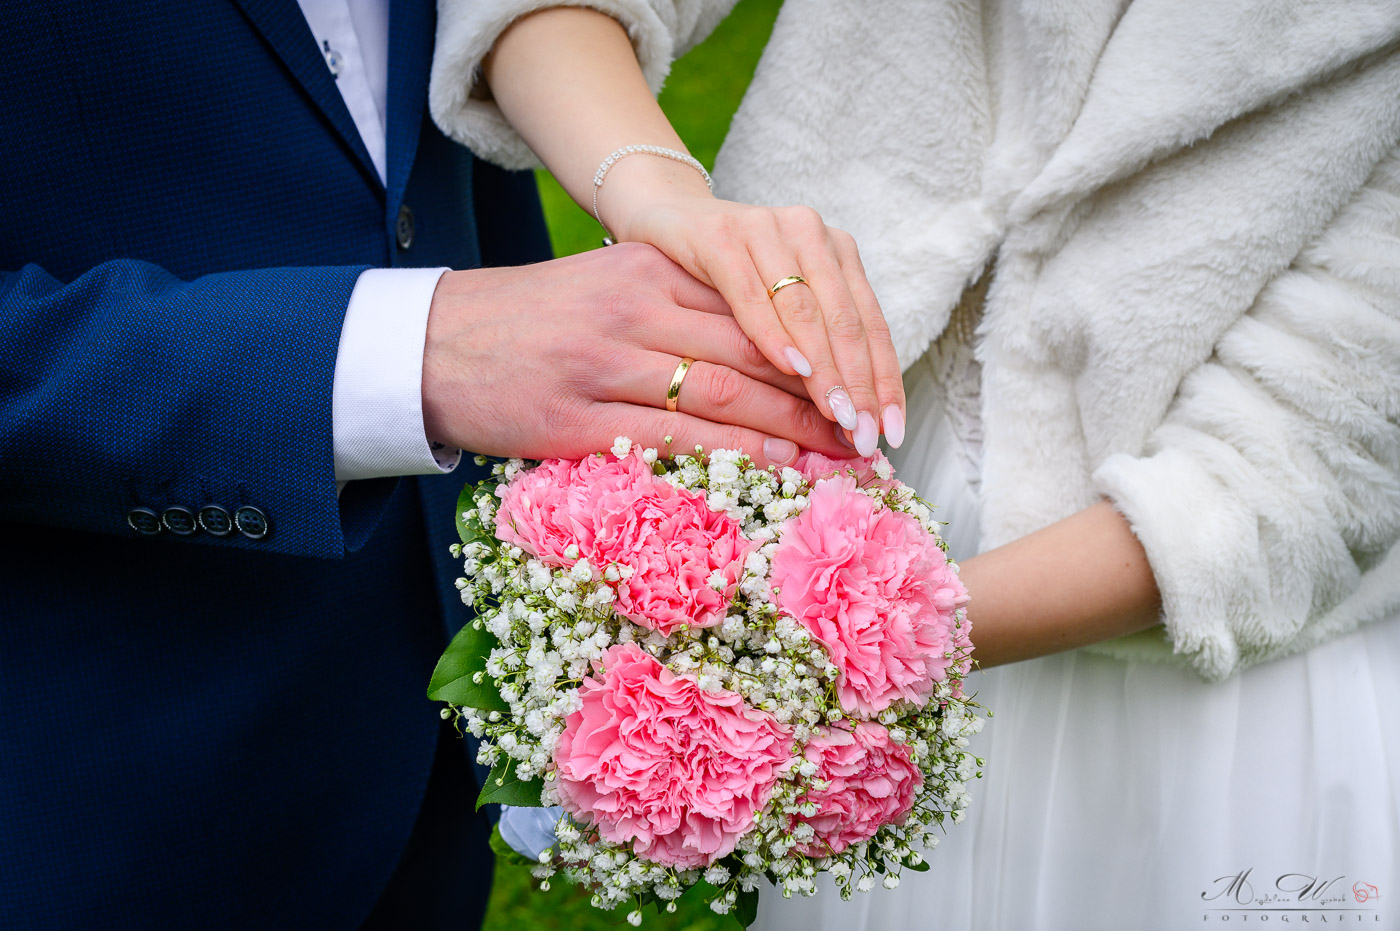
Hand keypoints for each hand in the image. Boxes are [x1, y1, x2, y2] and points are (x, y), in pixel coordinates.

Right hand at [421, 243, 853, 467]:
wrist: (430, 344)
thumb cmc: (529, 324)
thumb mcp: (605, 290)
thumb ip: (675, 307)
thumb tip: (758, 353)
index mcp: (646, 268)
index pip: (753, 305)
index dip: (817, 346)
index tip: (861, 380)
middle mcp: (634, 307)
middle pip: (752, 349)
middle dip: (823, 393)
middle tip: (872, 427)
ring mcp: (605, 363)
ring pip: (726, 394)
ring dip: (797, 430)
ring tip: (847, 458)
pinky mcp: (578, 419)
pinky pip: (676, 438)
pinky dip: (738, 456)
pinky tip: (782, 473)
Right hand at [598, 157, 905, 456]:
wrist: (663, 218)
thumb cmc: (722, 277)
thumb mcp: (777, 305)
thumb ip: (811, 345)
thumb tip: (845, 421)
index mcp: (834, 251)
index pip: (870, 324)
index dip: (885, 380)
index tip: (893, 431)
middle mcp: (809, 233)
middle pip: (846, 320)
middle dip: (859, 384)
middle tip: (864, 435)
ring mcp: (766, 229)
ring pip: (807, 309)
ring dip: (825, 368)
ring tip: (838, 415)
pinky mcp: (719, 236)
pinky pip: (751, 294)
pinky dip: (773, 333)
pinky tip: (792, 369)